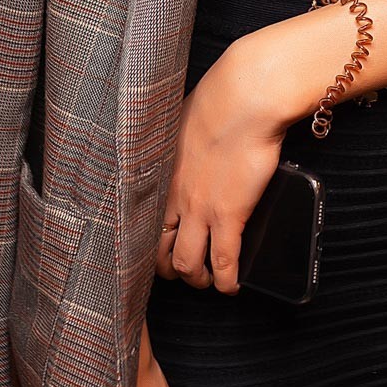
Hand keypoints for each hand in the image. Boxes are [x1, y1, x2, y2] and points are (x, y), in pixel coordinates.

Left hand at [153, 37, 287, 295]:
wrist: (245, 99)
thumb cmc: (218, 99)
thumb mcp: (182, 121)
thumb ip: (178, 142)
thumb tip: (186, 143)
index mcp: (160, 174)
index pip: (141, 222)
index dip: (148, 243)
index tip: (158, 247)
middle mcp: (173, 198)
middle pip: (158, 250)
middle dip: (170, 268)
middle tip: (184, 270)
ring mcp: (200, 210)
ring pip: (187, 264)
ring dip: (197, 279)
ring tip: (209, 280)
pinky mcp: (229, 215)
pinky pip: (224, 262)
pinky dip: (226, 281)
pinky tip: (231, 287)